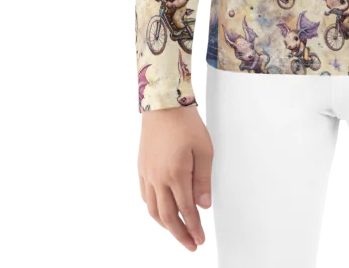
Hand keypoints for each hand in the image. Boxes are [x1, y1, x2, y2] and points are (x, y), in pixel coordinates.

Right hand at [139, 105, 212, 252]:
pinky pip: (146, 197)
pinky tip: (161, 212)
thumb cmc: (184, 121)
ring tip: (178, 233)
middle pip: (169, 216)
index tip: (200, 239)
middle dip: (181, 234)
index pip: (186, 211)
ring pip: (154, 210)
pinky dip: (154, 210)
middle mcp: (159, 178)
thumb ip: (204, 179)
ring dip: (166, 226)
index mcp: (176, 174)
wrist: (163, 103)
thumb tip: (205, 204)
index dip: (194, 228)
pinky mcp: (143, 168)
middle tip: (190, 245)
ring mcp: (148, 174)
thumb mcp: (204, 149)